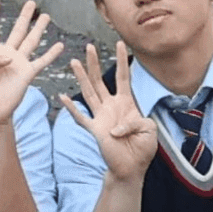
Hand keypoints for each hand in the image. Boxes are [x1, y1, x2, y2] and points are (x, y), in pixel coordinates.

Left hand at [0, 0, 63, 131]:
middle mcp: (6, 54)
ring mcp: (18, 63)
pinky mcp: (27, 74)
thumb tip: (9, 55)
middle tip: (31, 3)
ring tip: (45, 16)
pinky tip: (59, 45)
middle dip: (24, 17)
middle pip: (16, 30)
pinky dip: (51, 54)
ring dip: (38, 29)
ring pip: (30, 41)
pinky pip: (41, 61)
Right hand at [65, 45, 157, 181]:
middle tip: (89, 47)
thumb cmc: (142, 148)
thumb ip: (136, 121)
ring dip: (81, 77)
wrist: (132, 168)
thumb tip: (116, 126)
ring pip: (88, 92)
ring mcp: (100, 116)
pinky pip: (81, 117)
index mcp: (126, 103)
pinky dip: (72, 108)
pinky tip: (63, 97)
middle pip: (100, 80)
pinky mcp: (94, 129)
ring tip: (75, 61)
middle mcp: (110, 106)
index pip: (123, 77)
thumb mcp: (149, 129)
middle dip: (95, 63)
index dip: (122, 61)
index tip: (120, 44)